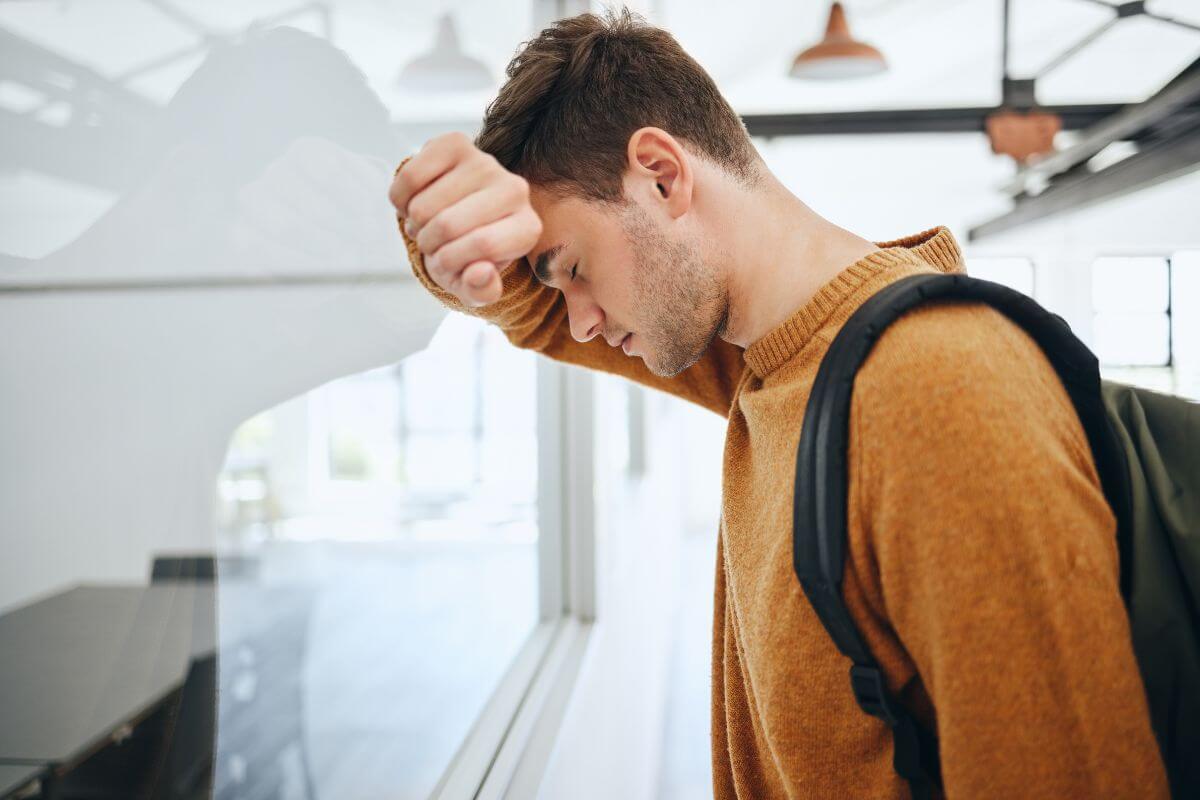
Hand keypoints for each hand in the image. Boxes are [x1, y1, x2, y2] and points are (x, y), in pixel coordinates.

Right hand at [389, 132, 542, 306]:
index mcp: (527, 229)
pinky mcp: (455, 142)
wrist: (458, 216)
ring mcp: (486, 162)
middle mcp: (516, 190)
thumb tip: (480, 273)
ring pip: (424, 205)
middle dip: (427, 245)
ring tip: (426, 225)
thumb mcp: (475, 285)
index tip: (445, 263)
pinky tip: (414, 203)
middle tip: (431, 244)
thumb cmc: (470, 255)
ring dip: (413, 224)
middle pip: (448, 224)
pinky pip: (409, 177)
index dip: (450, 261)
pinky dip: (400, 200)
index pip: (483, 245)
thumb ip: (481, 291)